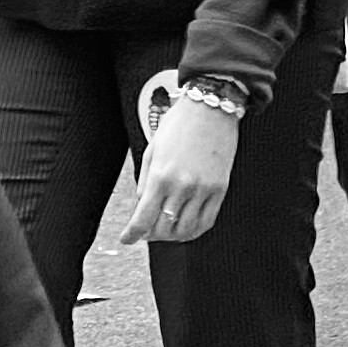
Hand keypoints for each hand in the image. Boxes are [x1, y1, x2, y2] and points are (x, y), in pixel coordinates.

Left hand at [116, 95, 243, 246]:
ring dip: (172, 235)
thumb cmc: (178, 124)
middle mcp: (182, 186)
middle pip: (163, 229)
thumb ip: (145, 182)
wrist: (210, 108)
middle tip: (147, 231)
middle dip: (151, 234)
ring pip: (185, 230)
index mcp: (160, 175)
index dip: (132, 234)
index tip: (127, 239)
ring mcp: (203, 189)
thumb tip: (142, 208)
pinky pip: (206, 222)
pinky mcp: (220, 189)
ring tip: (167, 229)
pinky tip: (186, 227)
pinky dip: (194, 231)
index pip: (143, 218)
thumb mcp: (152, 150)